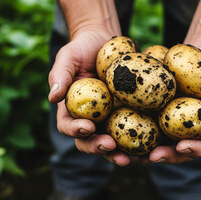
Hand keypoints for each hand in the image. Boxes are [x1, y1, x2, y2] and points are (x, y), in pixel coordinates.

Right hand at [48, 29, 131, 165]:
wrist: (104, 41)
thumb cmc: (82, 48)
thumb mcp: (68, 57)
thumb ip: (59, 75)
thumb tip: (52, 97)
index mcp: (71, 109)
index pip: (68, 125)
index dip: (75, 130)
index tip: (87, 127)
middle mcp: (89, 118)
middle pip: (89, 140)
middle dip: (98, 147)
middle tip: (110, 146)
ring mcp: (109, 118)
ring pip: (112, 142)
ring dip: (118, 152)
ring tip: (129, 157)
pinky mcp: (127, 114)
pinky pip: (132, 129)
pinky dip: (138, 140)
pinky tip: (148, 146)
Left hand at [148, 37, 200, 162]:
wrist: (200, 49)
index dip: (197, 149)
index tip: (182, 146)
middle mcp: (194, 126)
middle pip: (184, 149)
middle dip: (170, 156)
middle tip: (154, 157)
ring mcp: (177, 120)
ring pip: (166, 142)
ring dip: (153, 151)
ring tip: (138, 155)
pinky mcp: (161, 110)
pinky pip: (152, 123)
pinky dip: (142, 132)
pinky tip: (127, 136)